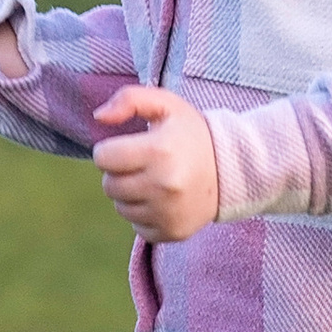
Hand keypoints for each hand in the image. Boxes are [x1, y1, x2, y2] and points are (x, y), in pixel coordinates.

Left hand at [92, 82, 219, 239]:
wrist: (233, 168)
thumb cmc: (191, 133)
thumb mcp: (165, 104)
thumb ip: (128, 99)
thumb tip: (98, 117)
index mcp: (159, 151)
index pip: (103, 158)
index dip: (111, 150)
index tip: (130, 147)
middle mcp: (163, 185)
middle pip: (109, 185)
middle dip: (120, 173)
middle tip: (144, 164)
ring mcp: (169, 212)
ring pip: (121, 208)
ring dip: (131, 195)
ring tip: (156, 181)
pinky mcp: (173, 231)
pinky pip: (137, 227)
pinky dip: (145, 215)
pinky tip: (164, 200)